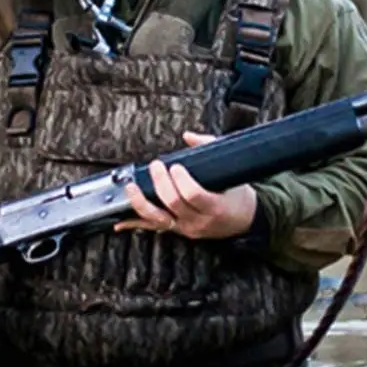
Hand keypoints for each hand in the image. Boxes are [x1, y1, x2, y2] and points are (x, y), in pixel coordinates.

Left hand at [115, 131, 256, 239]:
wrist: (245, 220)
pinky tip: (121, 222)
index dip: (181, 180)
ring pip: (159, 219)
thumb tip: (189, 136)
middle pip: (174, 203)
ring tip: (132, 187)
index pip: (193, 195)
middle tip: (157, 166)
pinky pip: (154, 227)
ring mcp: (187, 228)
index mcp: (216, 206)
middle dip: (161, 183)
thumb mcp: (231, 171)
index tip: (175, 165)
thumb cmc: (238, 195)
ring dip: (142, 203)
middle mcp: (199, 220)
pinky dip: (136, 224)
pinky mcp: (178, 231)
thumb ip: (210, 148)